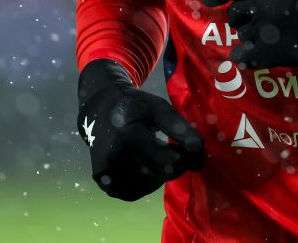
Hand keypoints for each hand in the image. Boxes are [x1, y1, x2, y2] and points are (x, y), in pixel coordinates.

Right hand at [76, 59, 204, 200]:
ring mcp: (110, 177)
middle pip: (161, 174)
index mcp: (128, 137)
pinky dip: (148, 180)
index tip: (197, 150)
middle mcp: (115, 161)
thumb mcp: (157, 107)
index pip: (169, 160)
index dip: (188, 157)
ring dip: (162, 173)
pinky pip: (138, 191)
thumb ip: (179, 127)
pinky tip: (147, 163)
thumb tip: (199, 151)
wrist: (98, 111)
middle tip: (181, 150)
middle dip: (178, 164)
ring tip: (159, 151)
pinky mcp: (108, 186)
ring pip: (151, 185)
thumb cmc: (133, 106)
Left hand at [200, 0, 297, 68]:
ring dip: (251, 35)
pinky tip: (258, 54)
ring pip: (242, 34)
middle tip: (259, 22)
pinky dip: (246, 55)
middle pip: (235, 14)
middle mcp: (261, 3)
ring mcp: (264, 29)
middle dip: (241, 18)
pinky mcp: (268, 52)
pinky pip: (243, 55)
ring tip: (274, 35)